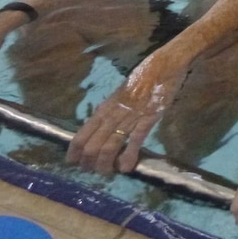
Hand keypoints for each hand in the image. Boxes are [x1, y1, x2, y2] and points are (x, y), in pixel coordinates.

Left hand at [66, 47, 187, 173]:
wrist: (164, 65)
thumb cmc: (144, 77)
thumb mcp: (122, 94)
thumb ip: (114, 109)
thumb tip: (106, 125)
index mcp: (105, 107)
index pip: (82, 133)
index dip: (75, 151)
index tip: (73, 163)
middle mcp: (113, 114)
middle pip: (92, 144)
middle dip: (89, 162)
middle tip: (94, 172)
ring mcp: (130, 116)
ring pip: (109, 145)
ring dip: (105, 163)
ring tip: (107, 174)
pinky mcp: (147, 117)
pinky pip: (135, 139)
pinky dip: (128, 155)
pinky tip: (125, 167)